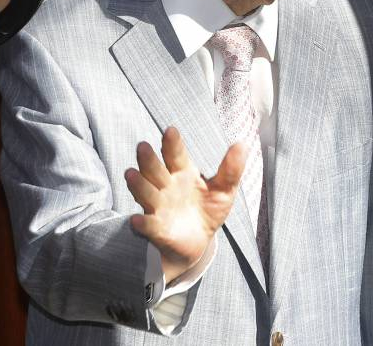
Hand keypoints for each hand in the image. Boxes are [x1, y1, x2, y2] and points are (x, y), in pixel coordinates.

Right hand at [125, 127, 245, 281]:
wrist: (199, 242)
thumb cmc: (208, 210)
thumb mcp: (224, 190)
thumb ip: (231, 169)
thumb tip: (242, 144)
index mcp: (182, 172)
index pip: (176, 155)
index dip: (172, 143)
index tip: (171, 130)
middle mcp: (166, 186)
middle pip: (155, 170)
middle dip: (148, 159)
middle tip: (143, 146)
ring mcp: (158, 206)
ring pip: (146, 192)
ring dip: (138, 184)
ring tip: (130, 174)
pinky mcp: (156, 228)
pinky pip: (148, 224)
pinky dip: (142, 222)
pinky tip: (137, 220)